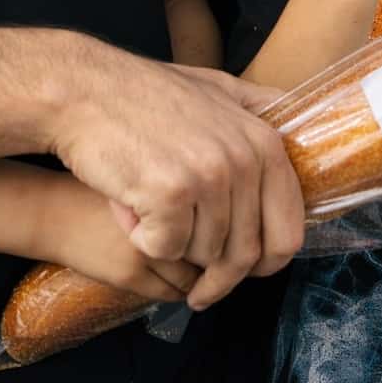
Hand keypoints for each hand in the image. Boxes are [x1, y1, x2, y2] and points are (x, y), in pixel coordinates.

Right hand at [49, 53, 304, 309]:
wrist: (81, 89)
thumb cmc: (142, 94)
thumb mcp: (216, 89)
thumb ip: (259, 115)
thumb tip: (300, 141)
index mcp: (265, 142)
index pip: (288, 232)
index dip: (263, 264)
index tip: (241, 274)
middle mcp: (245, 158)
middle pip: (245, 254)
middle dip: (219, 280)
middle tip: (198, 293)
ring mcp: (209, 174)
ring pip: (203, 254)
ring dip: (172, 246)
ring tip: (147, 208)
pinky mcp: (171, 192)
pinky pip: (166, 249)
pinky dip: (144, 240)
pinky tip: (128, 209)